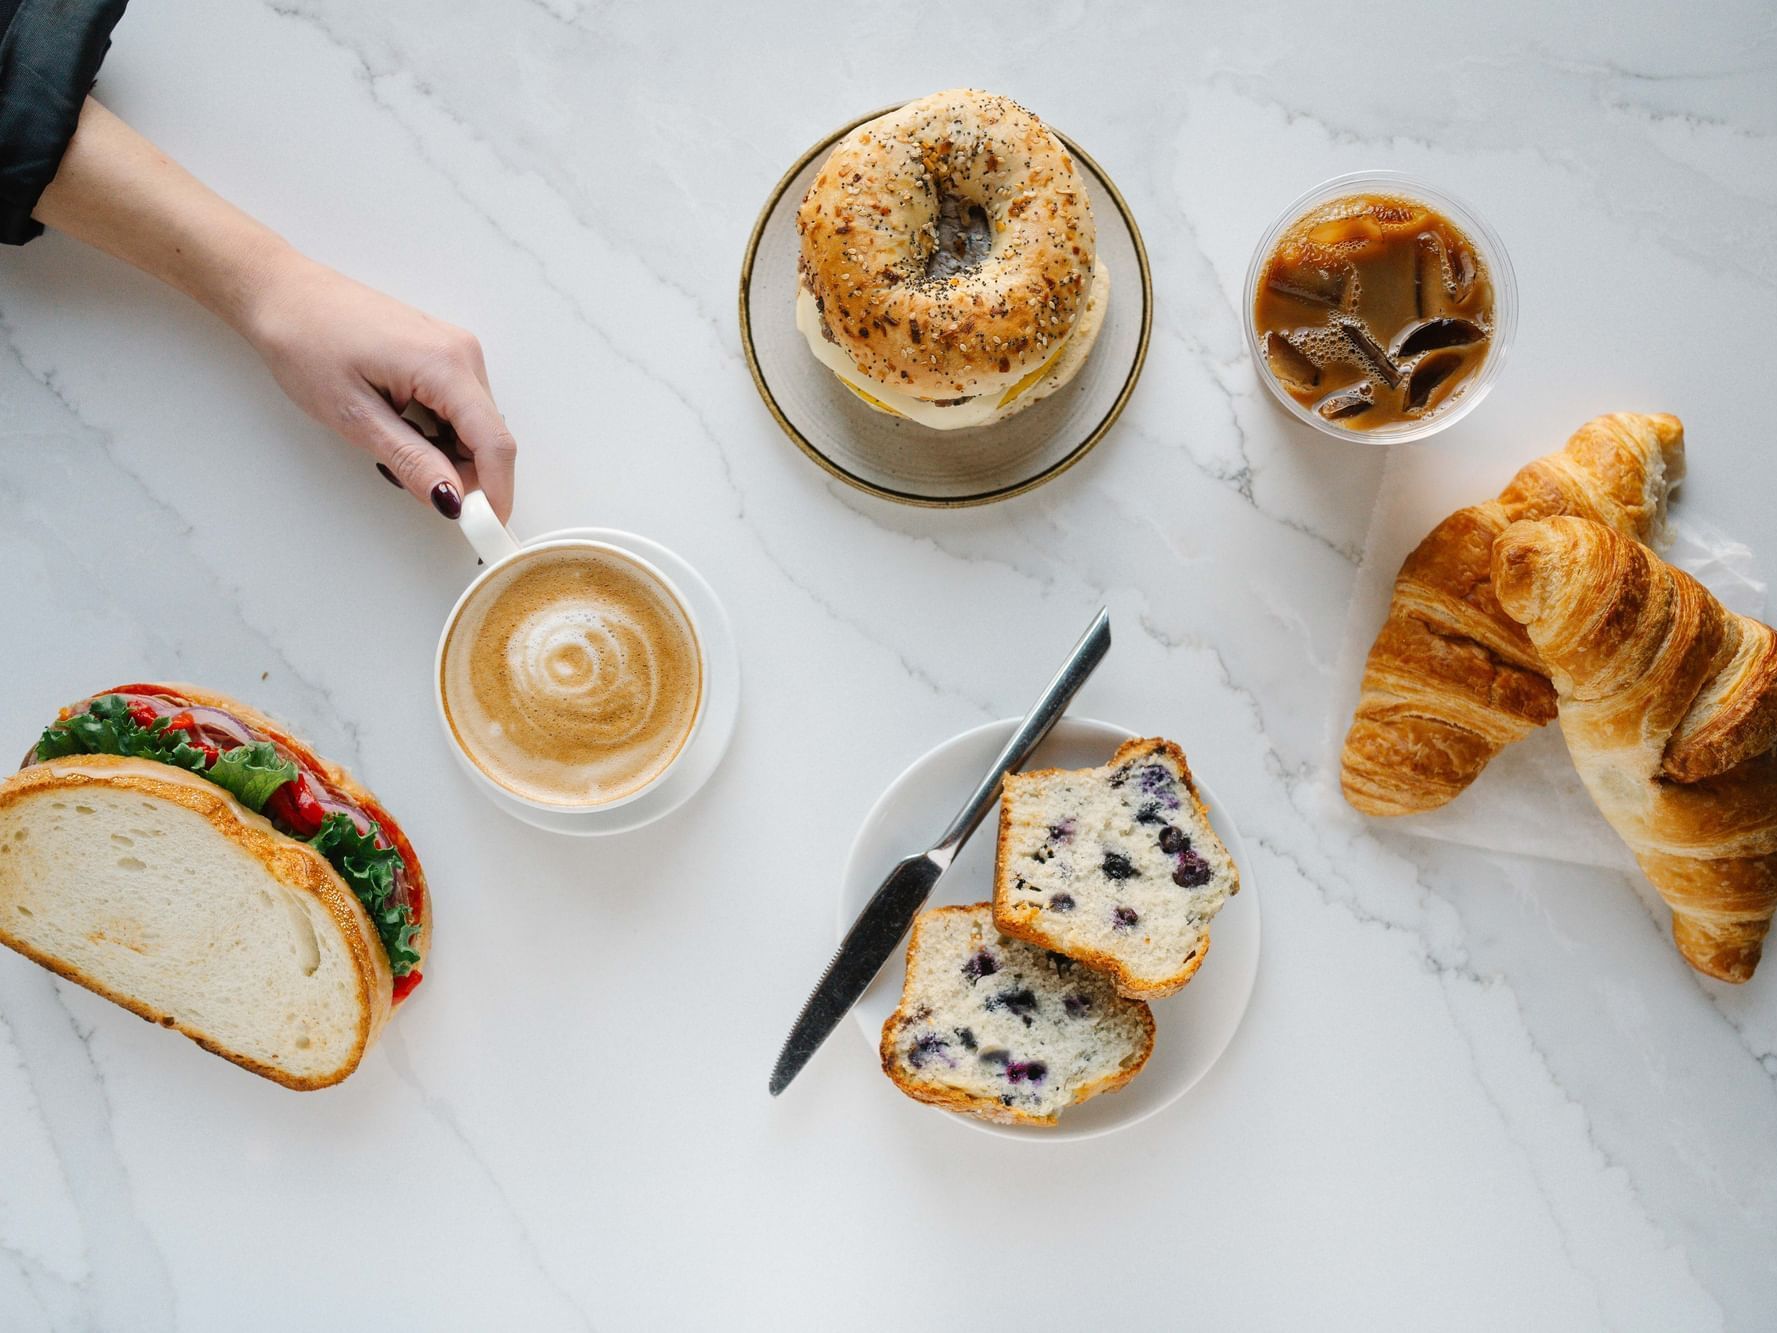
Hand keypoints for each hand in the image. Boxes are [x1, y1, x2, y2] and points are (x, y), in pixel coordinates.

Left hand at [240, 249, 515, 519]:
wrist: (282, 295)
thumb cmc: (305, 342)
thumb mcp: (353, 416)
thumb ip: (411, 460)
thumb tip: (451, 498)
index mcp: (445, 365)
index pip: (495, 443)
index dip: (496, 493)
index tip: (485, 531)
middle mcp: (462, 353)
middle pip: (489, 438)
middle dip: (460, 475)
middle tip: (405, 481)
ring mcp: (456, 350)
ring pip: (475, 427)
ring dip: (445, 454)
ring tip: (389, 444)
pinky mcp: (444, 353)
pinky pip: (461, 409)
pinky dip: (439, 433)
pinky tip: (399, 425)